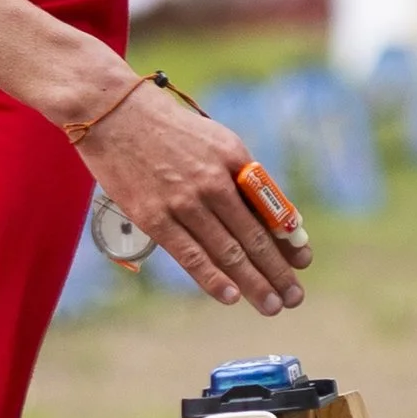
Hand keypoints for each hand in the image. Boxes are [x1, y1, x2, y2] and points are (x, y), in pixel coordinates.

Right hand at [81, 76, 311, 312]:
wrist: (113, 112)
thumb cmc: (168, 128)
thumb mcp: (214, 140)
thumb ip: (239, 175)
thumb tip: (268, 215)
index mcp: (234, 158)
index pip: (269, 207)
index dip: (288, 239)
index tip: (303, 261)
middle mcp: (213, 180)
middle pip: (253, 236)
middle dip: (277, 271)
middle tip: (294, 297)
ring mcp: (183, 201)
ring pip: (227, 251)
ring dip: (253, 283)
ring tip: (272, 305)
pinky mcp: (153, 216)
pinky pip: (189, 255)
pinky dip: (213, 279)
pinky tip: (232, 296)